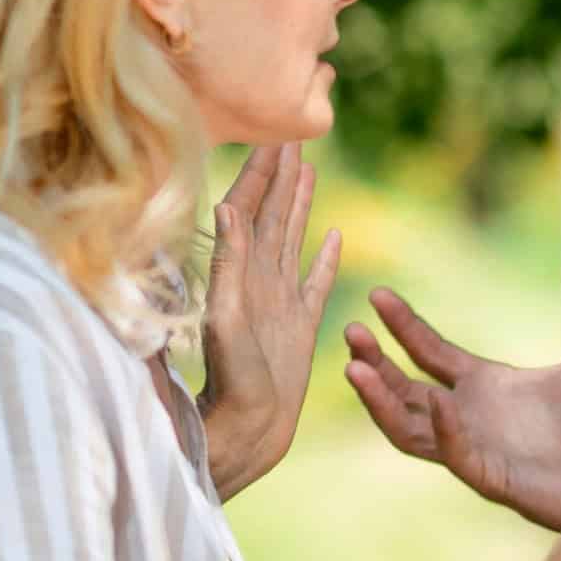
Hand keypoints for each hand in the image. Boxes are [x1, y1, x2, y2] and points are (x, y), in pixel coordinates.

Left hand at [200, 143, 340, 500]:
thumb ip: (227, 264)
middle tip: (293, 131)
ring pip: (291, 236)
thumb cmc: (233, 384)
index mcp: (240, 272)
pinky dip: (323, 255)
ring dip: (298, 202)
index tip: (274, 133)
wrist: (250, 429)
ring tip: (307, 167)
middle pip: (270, 212)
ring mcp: (280, 300)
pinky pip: (315, 280)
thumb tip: (227, 205)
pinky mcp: (300, 324)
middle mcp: (258, 280)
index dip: (261, 170)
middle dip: (280, 172)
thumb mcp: (228, 319)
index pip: (249, 207)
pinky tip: (333, 234)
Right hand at [343, 247, 560, 531]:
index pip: (430, 352)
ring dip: (383, 400)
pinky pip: (455, 453)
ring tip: (355, 370)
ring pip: (410, 425)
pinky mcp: (489, 475)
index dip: (402, 326)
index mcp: (486, 384)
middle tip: (350, 332)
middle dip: (376, 361)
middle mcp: (469, 414)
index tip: (377, 295)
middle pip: (405, 388)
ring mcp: (474, 447)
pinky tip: (440, 403)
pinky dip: (444, 429)